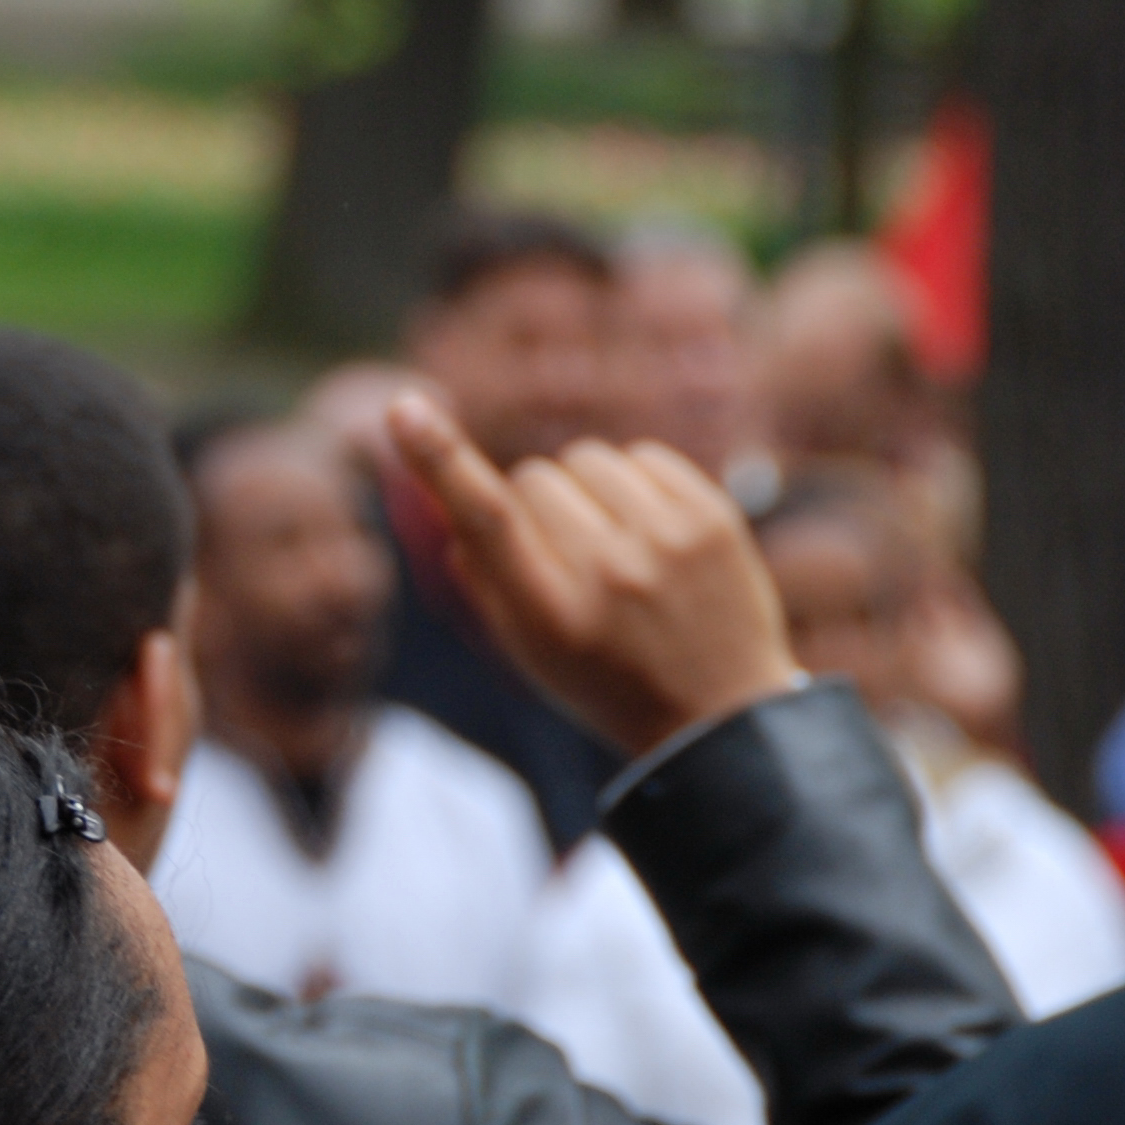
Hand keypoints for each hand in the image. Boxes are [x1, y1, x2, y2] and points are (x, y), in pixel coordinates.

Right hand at [390, 390, 804, 756]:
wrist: (720, 714)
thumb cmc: (604, 679)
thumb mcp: (528, 648)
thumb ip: (481, 573)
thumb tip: (439, 489)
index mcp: (551, 614)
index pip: (487, 518)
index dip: (441, 462)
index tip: (405, 410)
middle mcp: (610, 573)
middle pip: (534, 478)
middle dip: (536, 505)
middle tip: (567, 557)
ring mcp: (669, 540)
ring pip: (586, 459)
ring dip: (586, 491)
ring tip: (613, 545)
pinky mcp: (713, 515)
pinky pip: (642, 455)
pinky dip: (634, 484)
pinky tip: (650, 532)